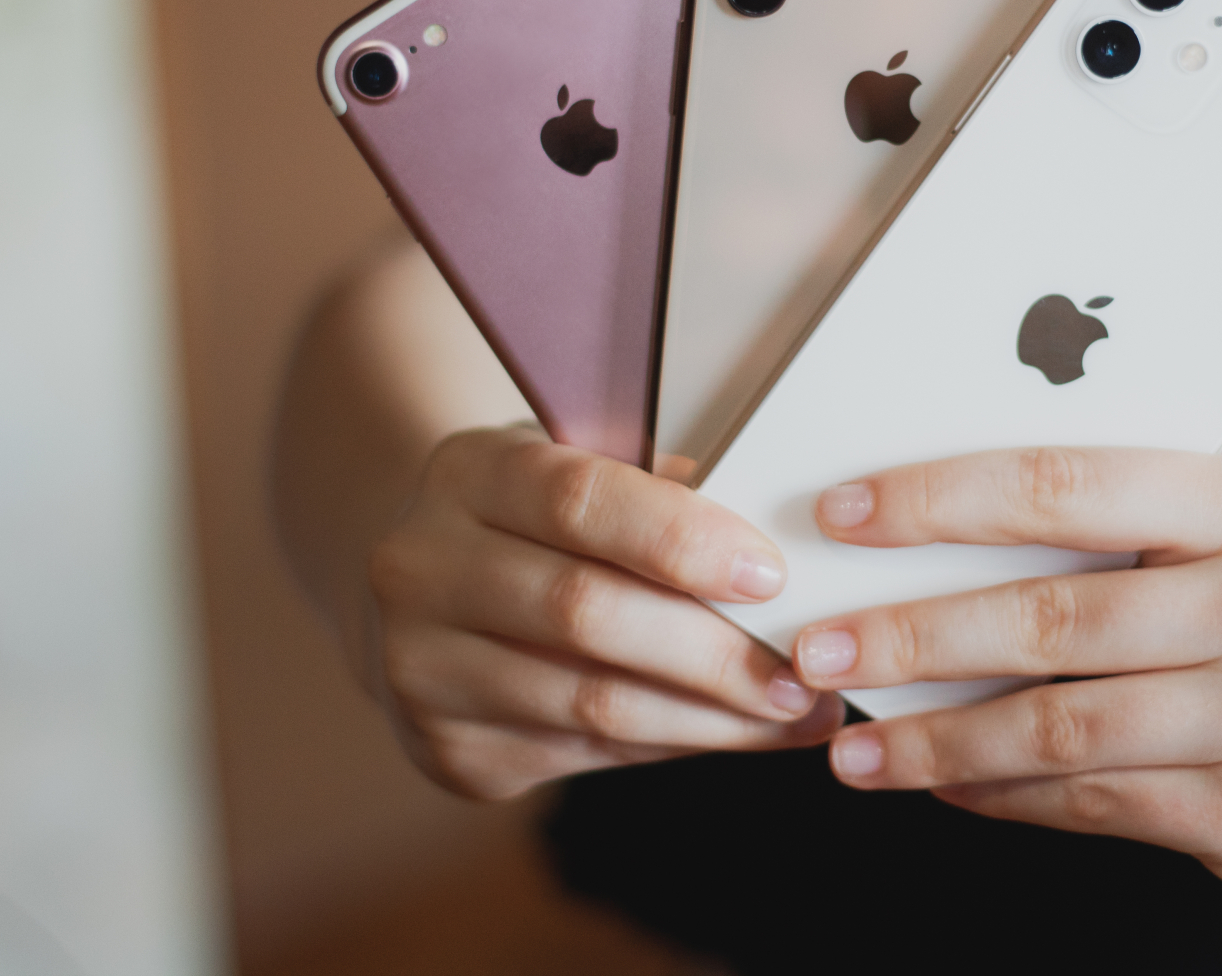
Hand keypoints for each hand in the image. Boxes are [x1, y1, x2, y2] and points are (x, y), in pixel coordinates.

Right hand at [363, 425, 843, 798]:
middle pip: (587, 614)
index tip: (770, 575)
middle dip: (713, 649)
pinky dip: (675, 744)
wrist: (417, 589)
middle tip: (804, 666)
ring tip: (795, 713)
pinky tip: (734, 734)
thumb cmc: (535, 519)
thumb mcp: (577, 468)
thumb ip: (660, 495)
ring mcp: (423, 670)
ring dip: (712, 717)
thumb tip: (778, 550)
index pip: (579, 502)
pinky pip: (588, 754)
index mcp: (467, 474)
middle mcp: (423, 570)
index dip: (682, 540)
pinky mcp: (450, 752)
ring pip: (593, 703)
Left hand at [790, 447, 1221, 910]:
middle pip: (1047, 614)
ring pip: (1055, 724)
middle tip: (813, 650)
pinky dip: (998, 795)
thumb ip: (1117, 531)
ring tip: (851, 745)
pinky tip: (941, 782)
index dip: (939, 500)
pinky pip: (1090, 801)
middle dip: (907, 634)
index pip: (1065, 483)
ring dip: (933, 736)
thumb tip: (928, 542)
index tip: (840, 519)